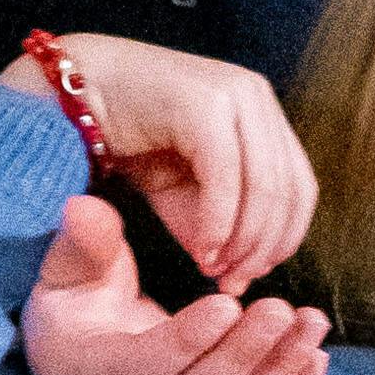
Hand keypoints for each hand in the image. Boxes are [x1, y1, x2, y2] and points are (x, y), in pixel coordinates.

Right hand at [22, 190, 328, 374]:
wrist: (86, 350)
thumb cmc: (80, 300)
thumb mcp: (70, 268)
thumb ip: (84, 243)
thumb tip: (85, 208)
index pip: (143, 368)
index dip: (187, 340)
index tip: (229, 303)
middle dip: (245, 354)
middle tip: (282, 309)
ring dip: (279, 374)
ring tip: (311, 323)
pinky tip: (315, 358)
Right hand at [28, 35, 315, 289]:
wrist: (74, 96)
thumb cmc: (130, 141)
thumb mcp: (182, 194)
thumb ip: (219, 228)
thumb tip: (240, 276)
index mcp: (263, 113)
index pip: (301, 187)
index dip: (284, 240)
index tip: (251, 274)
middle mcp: (256, 97)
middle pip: (288, 190)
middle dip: (263, 247)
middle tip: (232, 280)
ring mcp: (233, 94)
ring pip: (264, 185)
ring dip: (243, 239)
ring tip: (214, 268)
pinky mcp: (203, 103)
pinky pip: (225, 176)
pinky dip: (218, 222)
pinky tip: (201, 249)